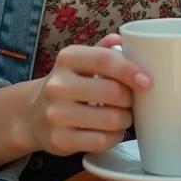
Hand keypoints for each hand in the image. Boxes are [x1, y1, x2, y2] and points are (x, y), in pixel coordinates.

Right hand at [27, 33, 151, 156]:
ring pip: (110, 120)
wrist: (32, 113)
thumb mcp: (80, 61)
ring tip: (122, 117)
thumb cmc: (68, 83)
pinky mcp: (59, 140)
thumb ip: (103, 50)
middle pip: (112, 92)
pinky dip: (114, 138)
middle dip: (130, 100)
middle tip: (131, 102)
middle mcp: (58, 84)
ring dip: (125, 120)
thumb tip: (124, 38)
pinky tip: (111, 132)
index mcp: (68, 58)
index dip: (130, 70)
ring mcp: (56, 114)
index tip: (148, 81)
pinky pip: (100, 141)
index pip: (104, 60)